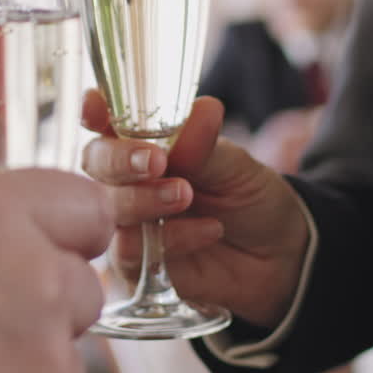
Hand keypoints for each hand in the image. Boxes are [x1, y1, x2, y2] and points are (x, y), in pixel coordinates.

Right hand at [81, 90, 310, 328]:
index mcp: (146, 143)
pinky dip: (171, 237)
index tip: (96, 109)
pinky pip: (131, 251)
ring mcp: (128, 222)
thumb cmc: (249, 199)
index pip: (106, 121)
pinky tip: (209, 231)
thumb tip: (201, 109)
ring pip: (108, 208)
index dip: (95, 111)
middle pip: (96, 162)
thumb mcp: (236, 166)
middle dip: (120, 159)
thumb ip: (206, 144)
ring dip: (145, 199)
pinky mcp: (135, 264)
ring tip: (186, 195)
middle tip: (157, 162)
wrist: (277, 257)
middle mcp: (128, 180)